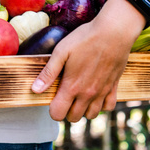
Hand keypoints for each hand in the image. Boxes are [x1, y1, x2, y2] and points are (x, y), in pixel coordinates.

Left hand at [32, 1, 142, 121]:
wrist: (114, 31)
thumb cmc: (85, 38)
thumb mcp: (61, 51)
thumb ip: (48, 73)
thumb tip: (35, 90)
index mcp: (72, 87)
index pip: (58, 114)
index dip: (53, 109)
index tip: (53, 97)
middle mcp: (87, 94)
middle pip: (74, 118)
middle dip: (67, 110)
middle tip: (65, 94)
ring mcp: (102, 92)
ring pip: (91, 115)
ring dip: (84, 109)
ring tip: (80, 94)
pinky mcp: (114, 87)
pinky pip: (108, 107)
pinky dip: (102, 104)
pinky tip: (96, 92)